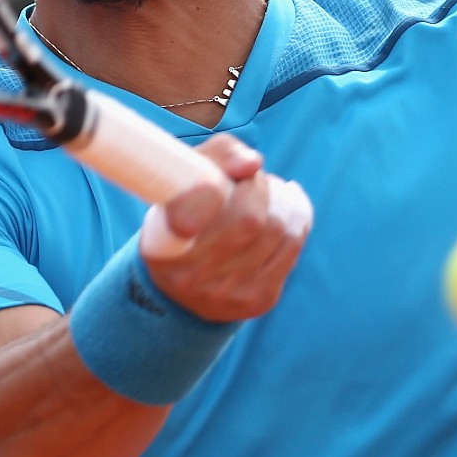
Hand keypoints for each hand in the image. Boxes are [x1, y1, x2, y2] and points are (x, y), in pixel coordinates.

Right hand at [139, 134, 309, 321]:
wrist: (189, 281)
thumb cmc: (190, 211)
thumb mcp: (188, 177)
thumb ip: (219, 155)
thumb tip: (252, 164)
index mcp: (160, 246)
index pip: (189, 216)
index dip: (208, 194)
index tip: (219, 180)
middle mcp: (189, 277)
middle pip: (249, 219)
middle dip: (259, 188)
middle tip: (252, 179)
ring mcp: (225, 294)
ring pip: (278, 232)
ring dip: (282, 203)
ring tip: (271, 193)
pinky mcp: (258, 301)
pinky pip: (293, 248)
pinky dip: (296, 221)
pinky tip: (287, 212)